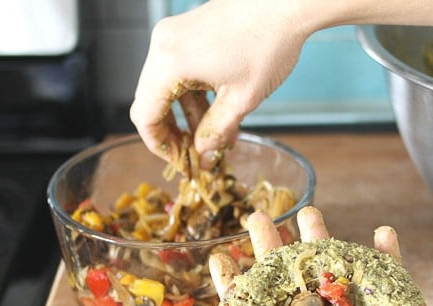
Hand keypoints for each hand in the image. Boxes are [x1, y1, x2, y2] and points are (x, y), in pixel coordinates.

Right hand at [129, 0, 309, 162]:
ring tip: (218, 140)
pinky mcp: (188, 32)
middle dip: (174, 133)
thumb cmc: (269, 44)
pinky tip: (221, 115)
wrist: (288, 2)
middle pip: (151, 102)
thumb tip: (202, 156)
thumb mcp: (242, 100)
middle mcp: (163, 45)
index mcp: (169, 62)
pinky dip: (196, 96)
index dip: (159, 146)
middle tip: (197, 156)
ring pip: (169, 88)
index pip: (145, 116)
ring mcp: (174, 35)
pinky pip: (182, 71)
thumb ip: (215, 132)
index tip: (180, 163)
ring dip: (189, 117)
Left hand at [206, 207, 432, 305]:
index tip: (221, 256)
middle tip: (260, 216)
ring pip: (333, 274)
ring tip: (310, 212)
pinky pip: (389, 281)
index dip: (237, 286)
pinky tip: (382, 233)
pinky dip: (388, 257)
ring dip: (323, 243)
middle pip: (289, 284)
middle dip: (274, 250)